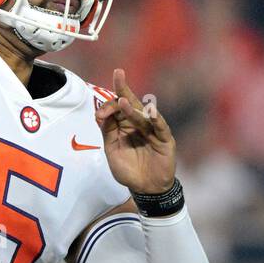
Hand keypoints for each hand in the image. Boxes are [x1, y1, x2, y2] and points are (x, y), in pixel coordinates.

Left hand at [94, 68, 175, 195]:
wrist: (145, 189)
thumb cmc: (129, 170)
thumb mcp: (113, 152)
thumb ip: (108, 133)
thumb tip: (101, 114)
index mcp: (124, 126)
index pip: (116, 109)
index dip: (108, 107)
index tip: (99, 115)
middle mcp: (138, 124)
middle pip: (131, 103)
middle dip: (123, 89)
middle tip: (118, 73)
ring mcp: (152, 131)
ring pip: (143, 115)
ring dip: (133, 108)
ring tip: (123, 102)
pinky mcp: (165, 140)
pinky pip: (160, 127)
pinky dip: (155, 119)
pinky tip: (149, 112)